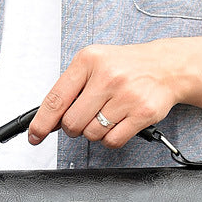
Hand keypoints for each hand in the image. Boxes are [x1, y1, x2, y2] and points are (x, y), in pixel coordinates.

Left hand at [28, 41, 181, 148]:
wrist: (166, 66)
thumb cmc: (126, 67)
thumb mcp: (94, 64)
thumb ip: (70, 88)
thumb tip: (49, 121)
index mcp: (88, 60)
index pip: (56, 99)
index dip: (41, 123)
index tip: (35, 136)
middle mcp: (107, 76)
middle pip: (72, 123)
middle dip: (74, 127)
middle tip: (85, 117)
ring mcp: (126, 95)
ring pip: (92, 134)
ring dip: (95, 132)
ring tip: (107, 115)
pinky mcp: (142, 113)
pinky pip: (113, 140)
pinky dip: (110, 138)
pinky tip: (117, 123)